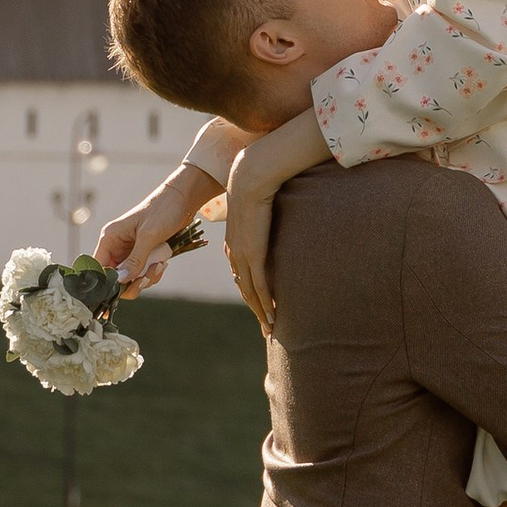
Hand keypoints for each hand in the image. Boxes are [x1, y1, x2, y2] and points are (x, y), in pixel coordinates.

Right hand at [95, 167, 212, 295]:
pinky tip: (162, 263)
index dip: (106, 282)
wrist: (182, 200)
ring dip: (146, 277)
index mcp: (110, 238)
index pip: (99, 267)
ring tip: (160, 265)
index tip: (121, 290)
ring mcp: (129, 252)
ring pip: (130, 278)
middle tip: (146, 278)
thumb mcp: (148, 236)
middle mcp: (116, 246)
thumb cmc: (162, 211)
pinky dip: (152, 273)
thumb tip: (121, 280)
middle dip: (132, 281)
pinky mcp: (142, 255)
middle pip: (115, 277)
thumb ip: (135, 260)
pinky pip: (142, 274)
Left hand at [221, 145, 282, 329]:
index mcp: (234, 244)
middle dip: (256, 310)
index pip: (243, 277)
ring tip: (270, 328)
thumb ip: (263, 219)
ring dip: (261, 312)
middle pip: (245, 289)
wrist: (251, 178)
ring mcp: (242, 256)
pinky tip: (273, 315)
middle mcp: (234, 254)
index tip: (260, 308)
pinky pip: (260, 286)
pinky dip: (266, 303)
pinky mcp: (253, 254)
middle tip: (266, 328)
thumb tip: (272, 216)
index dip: (251, 294)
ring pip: (252, 293)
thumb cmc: (257, 188)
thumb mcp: (258, 209)